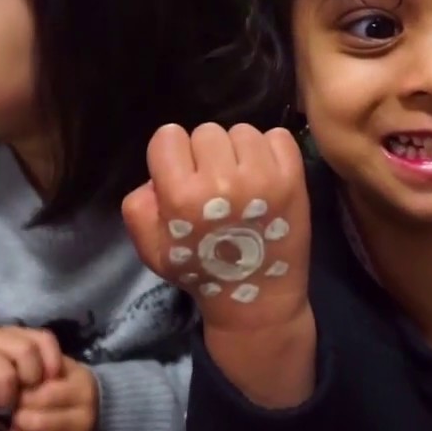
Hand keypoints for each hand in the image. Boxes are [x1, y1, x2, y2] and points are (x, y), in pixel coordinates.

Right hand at [0, 326, 62, 422]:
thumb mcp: (21, 379)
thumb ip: (39, 372)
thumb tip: (58, 379)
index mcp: (12, 332)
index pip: (44, 338)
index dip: (51, 364)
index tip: (46, 386)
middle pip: (26, 352)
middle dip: (27, 384)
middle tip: (17, 398)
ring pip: (5, 374)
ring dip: (4, 398)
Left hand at [10, 360, 97, 430]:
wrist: (103, 404)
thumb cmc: (72, 382)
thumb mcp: (63, 366)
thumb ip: (42, 364)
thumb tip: (17, 374)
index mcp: (82, 390)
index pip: (45, 395)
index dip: (24, 395)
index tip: (20, 393)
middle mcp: (85, 420)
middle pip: (38, 423)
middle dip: (19, 418)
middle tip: (17, 413)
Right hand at [123, 123, 311, 334]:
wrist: (256, 299)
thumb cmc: (201, 272)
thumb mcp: (152, 250)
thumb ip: (138, 207)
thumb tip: (156, 176)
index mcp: (182, 197)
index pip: (168, 137)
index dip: (172, 156)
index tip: (184, 176)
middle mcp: (222, 181)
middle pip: (205, 131)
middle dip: (205, 155)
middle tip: (215, 185)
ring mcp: (262, 177)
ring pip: (241, 131)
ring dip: (238, 152)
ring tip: (242, 183)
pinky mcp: (292, 178)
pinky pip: (277, 136)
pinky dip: (271, 151)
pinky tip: (266, 177)